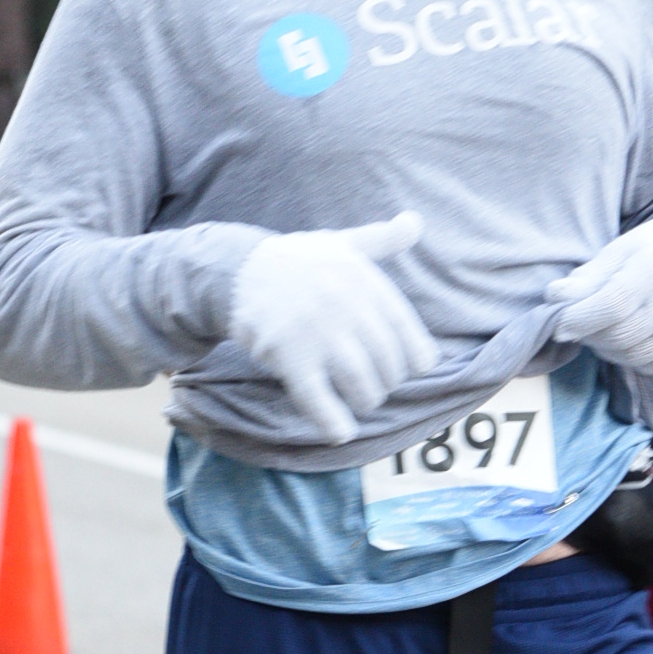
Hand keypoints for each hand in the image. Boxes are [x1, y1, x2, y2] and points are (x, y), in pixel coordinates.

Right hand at [228, 210, 438, 444]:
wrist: (238, 271)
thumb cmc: (297, 261)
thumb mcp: (340, 243)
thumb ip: (381, 240)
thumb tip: (414, 222)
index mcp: (364, 281)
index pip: (408, 334)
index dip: (414, 359)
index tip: (409, 367)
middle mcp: (346, 306)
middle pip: (388, 365)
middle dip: (386, 381)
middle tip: (376, 385)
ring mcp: (318, 333)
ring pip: (362, 385)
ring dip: (366, 400)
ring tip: (361, 401)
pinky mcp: (289, 357)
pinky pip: (318, 399)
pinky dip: (333, 421)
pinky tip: (341, 431)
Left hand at [545, 208, 652, 371]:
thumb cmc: (650, 251)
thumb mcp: (617, 253)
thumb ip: (585, 278)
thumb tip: (553, 298)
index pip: (612, 306)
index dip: (579, 319)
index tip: (559, 325)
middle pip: (620, 335)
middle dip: (590, 334)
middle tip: (580, 325)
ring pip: (633, 355)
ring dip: (608, 348)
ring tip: (603, 329)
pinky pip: (652, 365)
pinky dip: (631, 357)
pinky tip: (629, 337)